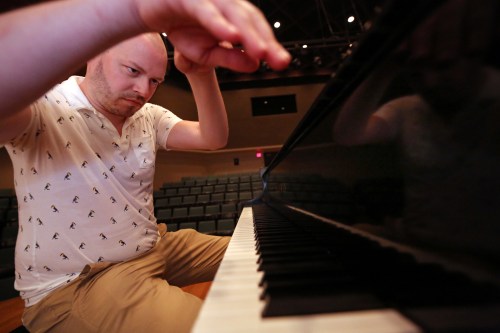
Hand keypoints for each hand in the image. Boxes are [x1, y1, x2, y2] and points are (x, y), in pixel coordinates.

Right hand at [132, 0, 290, 72]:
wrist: (149, 13)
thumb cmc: (181, 29)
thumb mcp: (206, 54)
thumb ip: (230, 59)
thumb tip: (254, 65)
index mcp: (231, 15)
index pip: (255, 29)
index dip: (269, 45)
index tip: (281, 62)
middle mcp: (223, 4)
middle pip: (249, 20)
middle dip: (265, 41)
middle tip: (278, 60)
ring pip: (232, 12)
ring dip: (247, 32)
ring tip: (261, 50)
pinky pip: (205, 10)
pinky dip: (218, 23)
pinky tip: (230, 35)